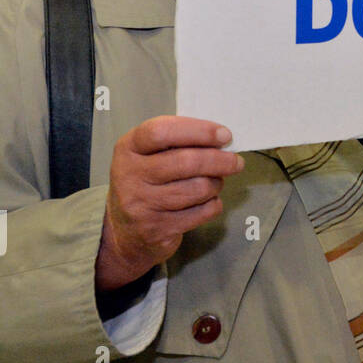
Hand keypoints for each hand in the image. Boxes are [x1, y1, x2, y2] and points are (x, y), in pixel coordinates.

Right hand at [97, 117, 243, 291]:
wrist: (126, 232)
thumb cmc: (147, 183)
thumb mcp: (149, 155)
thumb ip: (178, 142)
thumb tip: (221, 138)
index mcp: (128, 148)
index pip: (161, 131)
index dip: (198, 130)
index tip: (224, 135)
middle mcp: (130, 175)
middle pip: (186, 161)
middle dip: (220, 160)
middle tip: (236, 162)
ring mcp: (141, 204)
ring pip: (198, 188)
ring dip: (216, 184)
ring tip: (216, 182)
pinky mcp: (156, 229)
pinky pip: (202, 212)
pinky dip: (213, 205)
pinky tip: (208, 201)